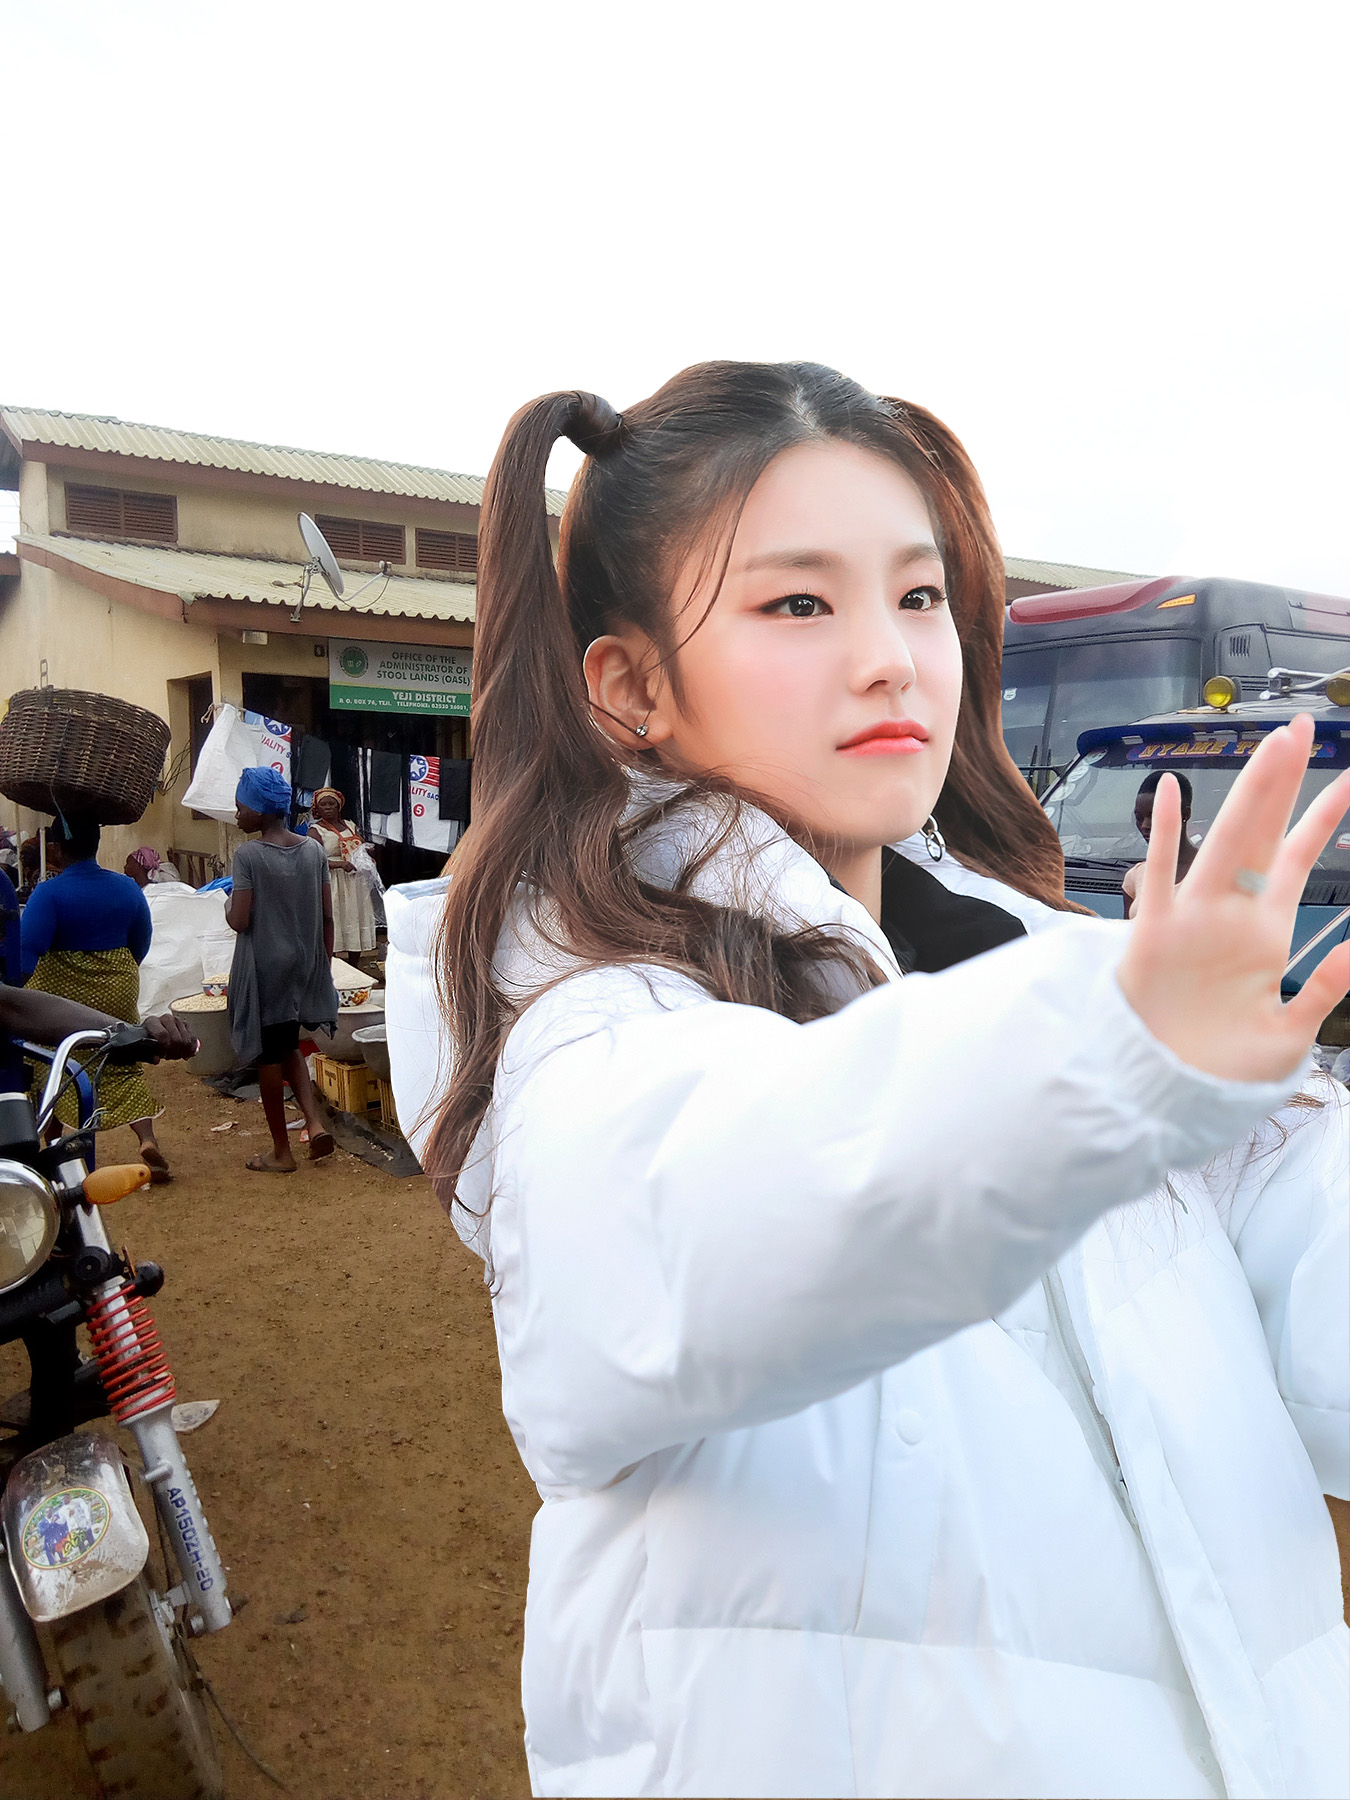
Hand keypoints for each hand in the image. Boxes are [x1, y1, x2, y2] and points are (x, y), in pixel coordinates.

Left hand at [142, 1014, 199, 1060]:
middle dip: (176, 1052)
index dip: (165, 1048)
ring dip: (184, 1050)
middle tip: (171, 1057)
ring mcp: (177, 1021)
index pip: (163, 1035)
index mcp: (152, 1022)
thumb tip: (156, 1060)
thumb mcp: (144, 1049)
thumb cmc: (146, 1042)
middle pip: (176, 1038)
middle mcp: (166, 1019)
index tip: (164, 1056)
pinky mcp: (185, 1025)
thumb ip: (149, 1055)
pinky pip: (193, 1037)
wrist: (150, 1034)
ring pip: (187, 1038)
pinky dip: (192, 1047)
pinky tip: (189, 1053)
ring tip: (177, 1055)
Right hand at [1117, 714, 1349, 1082]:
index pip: (1299, 858)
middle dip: (1286, 780)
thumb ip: (1325, 988)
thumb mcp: (1290, 1035)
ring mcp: (1192, 917)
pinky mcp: (1154, 934)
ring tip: (1275, 745)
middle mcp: (1230, 912)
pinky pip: (1159, 875)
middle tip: (1308, 725)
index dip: (1323, 816)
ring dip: (1249, 794)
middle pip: (1264, 831)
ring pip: (1225, 841)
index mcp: (1264, 930)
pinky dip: (1162, 833)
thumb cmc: (1221, 1070)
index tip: (1347, 776)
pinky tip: (1169, 791)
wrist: (1161, 1096)